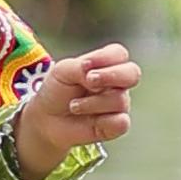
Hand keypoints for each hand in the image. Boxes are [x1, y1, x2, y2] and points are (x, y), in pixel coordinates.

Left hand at [14, 44, 138, 179]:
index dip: (104, 58)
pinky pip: (121, 122)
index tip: (84, 65)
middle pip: (132, 73)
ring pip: (120, 100)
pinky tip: (90, 120)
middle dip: (111, 76)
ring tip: (74, 106)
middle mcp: (116, 83)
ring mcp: (118, 104)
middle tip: (89, 81)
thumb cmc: (57, 91)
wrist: (47, 119)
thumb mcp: (62, 71)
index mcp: (106, 65)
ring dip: (91, 103)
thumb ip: (80, 67)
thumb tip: (94, 73)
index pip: (119, 54)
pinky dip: (102, 121)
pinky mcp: (116, 125)